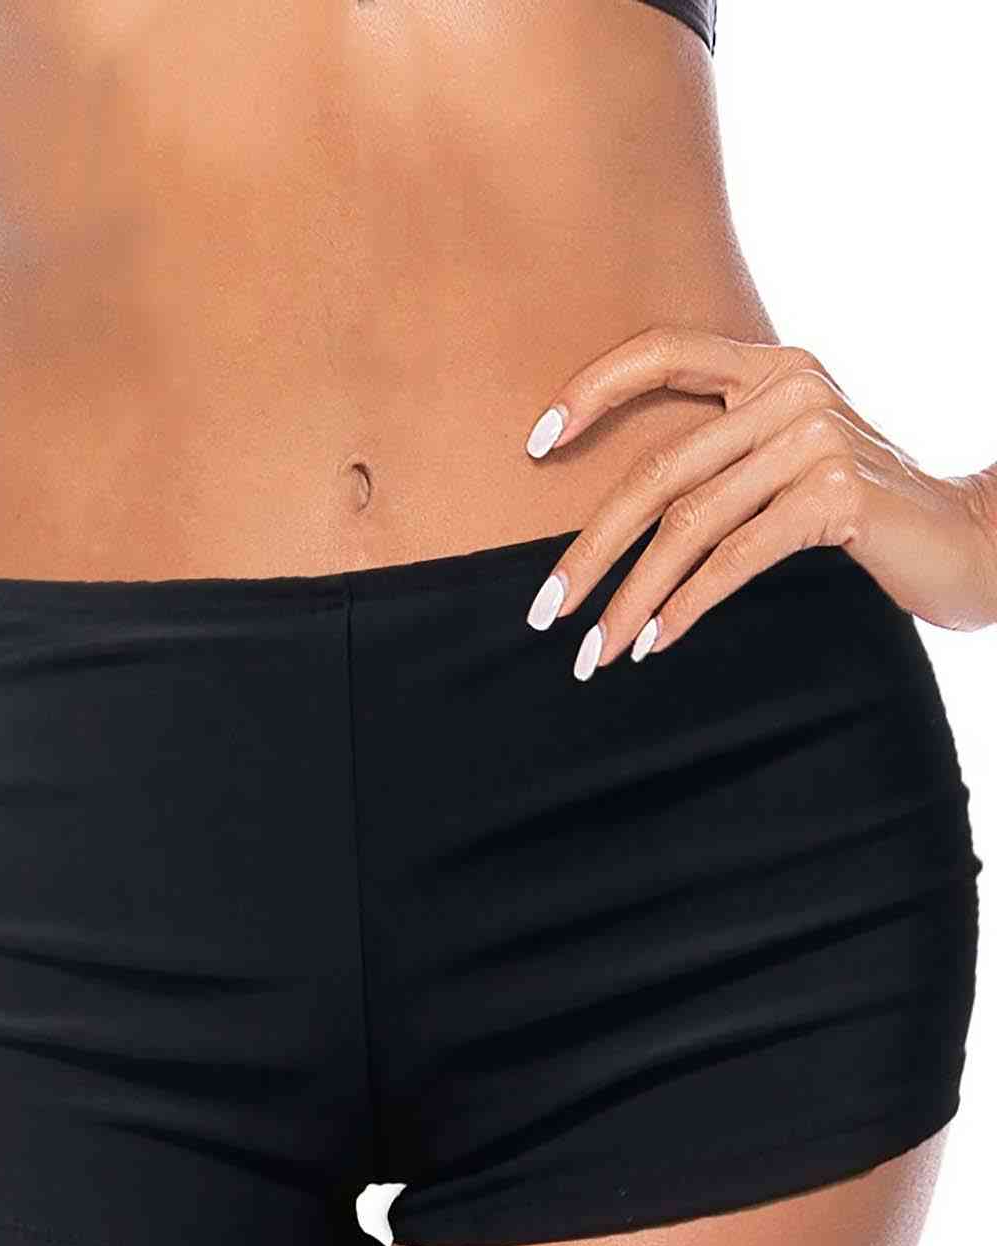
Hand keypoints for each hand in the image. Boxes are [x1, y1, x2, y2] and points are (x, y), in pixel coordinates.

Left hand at [522, 326, 996, 675]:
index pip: (662, 352)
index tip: (534, 445)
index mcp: (769, 366)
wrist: (969, 540)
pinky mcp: (836, 493)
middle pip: (660, 469)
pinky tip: (654, 644)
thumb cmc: (862, 512)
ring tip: (595, 650)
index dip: (592, 390)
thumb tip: (614, 519)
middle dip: (591, 549)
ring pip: (691, 524)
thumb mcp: (787, 463)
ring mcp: (815, 436)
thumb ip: (722, 458)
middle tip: (545, 610)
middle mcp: (790, 386)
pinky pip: (736, 556)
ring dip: (633, 598)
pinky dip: (687, 606)